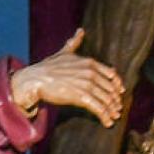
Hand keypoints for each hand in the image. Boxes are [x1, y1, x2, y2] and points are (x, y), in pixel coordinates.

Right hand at [9, 30, 123, 125]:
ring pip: (106, 100)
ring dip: (112, 110)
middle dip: (115, 100)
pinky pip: (98, 108)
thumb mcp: (64, 53)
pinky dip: (105, 116)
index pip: (112, 75)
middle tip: (117, 108)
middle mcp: (90, 73)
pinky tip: (108, 123)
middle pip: (111, 89)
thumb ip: (74, 43)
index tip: (120, 93)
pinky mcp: (81, 97)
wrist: (34, 79)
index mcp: (89, 63)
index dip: (118, 86)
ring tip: (114, 117)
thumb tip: (81, 30)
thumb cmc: (48, 67)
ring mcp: (86, 85)